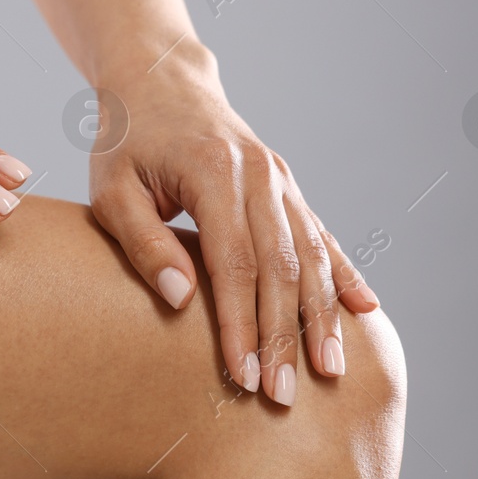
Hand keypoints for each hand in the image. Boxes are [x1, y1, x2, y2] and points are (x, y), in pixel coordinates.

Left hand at [88, 40, 378, 404]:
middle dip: (284, 336)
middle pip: (281, 268)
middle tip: (283, 397)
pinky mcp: (288, 187)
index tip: (244, 377)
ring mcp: (280, 180)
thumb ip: (144, 243)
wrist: (160, 81)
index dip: (241, 325)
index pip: (235, 264)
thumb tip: (180, 300)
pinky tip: (365, 311)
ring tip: (329, 372)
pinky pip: (322, 236)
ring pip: (311, 256)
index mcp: (213, 173)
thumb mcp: (112, 190)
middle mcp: (259, 175)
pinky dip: (343, 275)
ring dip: (320, 317)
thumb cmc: (126, 143)